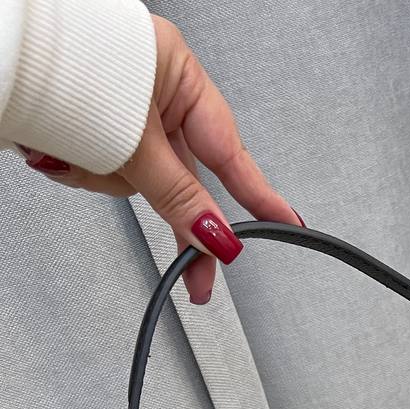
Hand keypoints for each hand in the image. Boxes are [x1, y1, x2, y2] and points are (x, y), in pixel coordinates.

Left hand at [18, 16, 299, 302]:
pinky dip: (76, 167)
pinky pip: (100, 169)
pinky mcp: (87, 125)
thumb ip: (178, 193)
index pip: (229, 156)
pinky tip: (53, 149)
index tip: (286, 223)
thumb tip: (215, 234)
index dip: (259, 197)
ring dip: (99, 178)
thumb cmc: (60, 58)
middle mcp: (152, 91)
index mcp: (177, 76)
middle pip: (178, 178)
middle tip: (195, 279)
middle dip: (160, 204)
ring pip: (133, 180)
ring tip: (67, 152)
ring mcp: (120, 109)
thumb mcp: (133, 139)